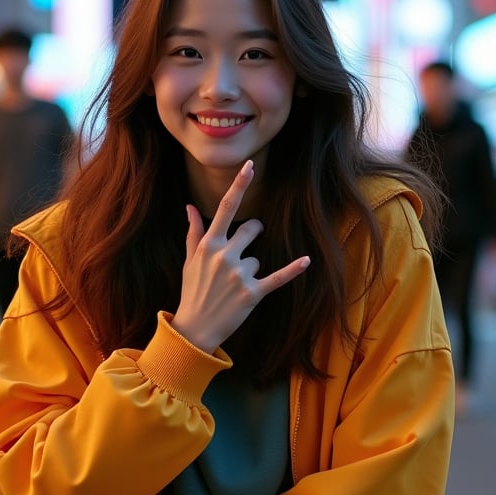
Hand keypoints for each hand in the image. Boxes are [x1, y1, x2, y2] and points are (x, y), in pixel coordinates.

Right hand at [171, 160, 310, 352]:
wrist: (195, 328)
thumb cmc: (192, 292)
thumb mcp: (189, 261)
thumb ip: (194, 232)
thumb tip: (190, 207)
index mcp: (209, 245)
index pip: (226, 209)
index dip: (239, 186)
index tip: (250, 166)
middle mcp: (224, 257)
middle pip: (251, 230)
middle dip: (253, 234)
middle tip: (245, 248)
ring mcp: (239, 275)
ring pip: (258, 259)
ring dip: (251, 270)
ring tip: (234, 287)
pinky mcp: (252, 293)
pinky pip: (277, 277)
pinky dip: (292, 270)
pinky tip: (306, 260)